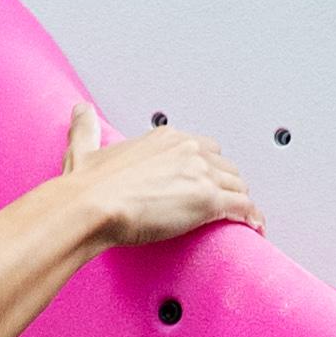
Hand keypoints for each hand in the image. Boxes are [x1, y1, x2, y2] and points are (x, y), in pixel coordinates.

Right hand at [64, 108, 257, 248]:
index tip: (204, 179)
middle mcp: (187, 150)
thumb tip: (80, 111)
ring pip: (237, 185)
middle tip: (224, 201)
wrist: (90, 205)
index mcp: (165, 138)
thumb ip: (86, 129)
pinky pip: (243, 207)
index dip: (206, 166)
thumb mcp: (83, 148)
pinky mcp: (208, 200)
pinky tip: (254, 225)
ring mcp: (200, 174)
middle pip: (224, 166)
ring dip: (240, 201)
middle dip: (226, 183)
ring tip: (242, 216)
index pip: (202, 148)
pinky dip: (252, 217)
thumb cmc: (88, 185)